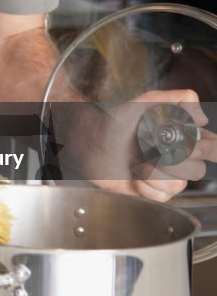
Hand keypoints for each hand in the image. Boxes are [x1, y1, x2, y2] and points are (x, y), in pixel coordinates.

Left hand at [55, 90, 211, 202]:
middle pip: (199, 169)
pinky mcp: (154, 191)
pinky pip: (162, 195)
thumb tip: (202, 119)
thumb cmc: (116, 120)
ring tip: (139, 160)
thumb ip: (177, 100)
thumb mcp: (146, 102)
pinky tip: (134, 174)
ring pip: (180, 184)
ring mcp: (168, 176)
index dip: (207, 148)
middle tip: (155, 150)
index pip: (213, 147)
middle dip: (175, 160)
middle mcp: (180, 158)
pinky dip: (145, 185)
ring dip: (155, 171)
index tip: (188, 142)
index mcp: (185, 137)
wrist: (91, 141)